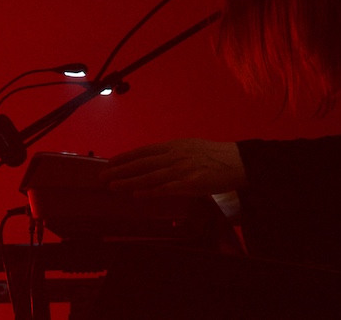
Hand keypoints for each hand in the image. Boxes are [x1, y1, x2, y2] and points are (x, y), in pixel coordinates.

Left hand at [98, 138, 246, 197]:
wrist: (239, 162)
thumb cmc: (217, 156)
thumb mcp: (192, 148)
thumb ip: (174, 153)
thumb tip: (158, 160)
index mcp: (175, 146)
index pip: (144, 151)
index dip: (126, 157)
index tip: (110, 162)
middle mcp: (175, 155)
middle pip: (142, 163)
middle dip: (120, 170)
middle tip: (102, 176)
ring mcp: (182, 169)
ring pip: (149, 176)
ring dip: (128, 181)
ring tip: (112, 186)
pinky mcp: (190, 183)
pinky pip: (165, 188)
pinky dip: (149, 191)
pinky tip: (136, 194)